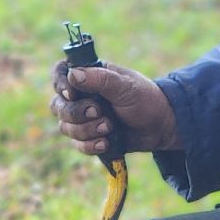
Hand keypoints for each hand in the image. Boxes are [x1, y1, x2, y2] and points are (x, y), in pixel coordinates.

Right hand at [50, 60, 182, 155]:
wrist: (160, 127)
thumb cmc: (145, 99)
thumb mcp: (126, 86)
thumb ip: (100, 79)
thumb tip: (72, 75)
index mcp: (90, 76)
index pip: (60, 73)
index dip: (60, 84)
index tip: (72, 94)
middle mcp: (82, 96)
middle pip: (58, 105)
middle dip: (77, 113)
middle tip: (99, 112)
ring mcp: (84, 118)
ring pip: (66, 127)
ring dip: (87, 130)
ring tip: (110, 127)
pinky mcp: (90, 137)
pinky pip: (78, 145)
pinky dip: (91, 145)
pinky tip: (107, 143)